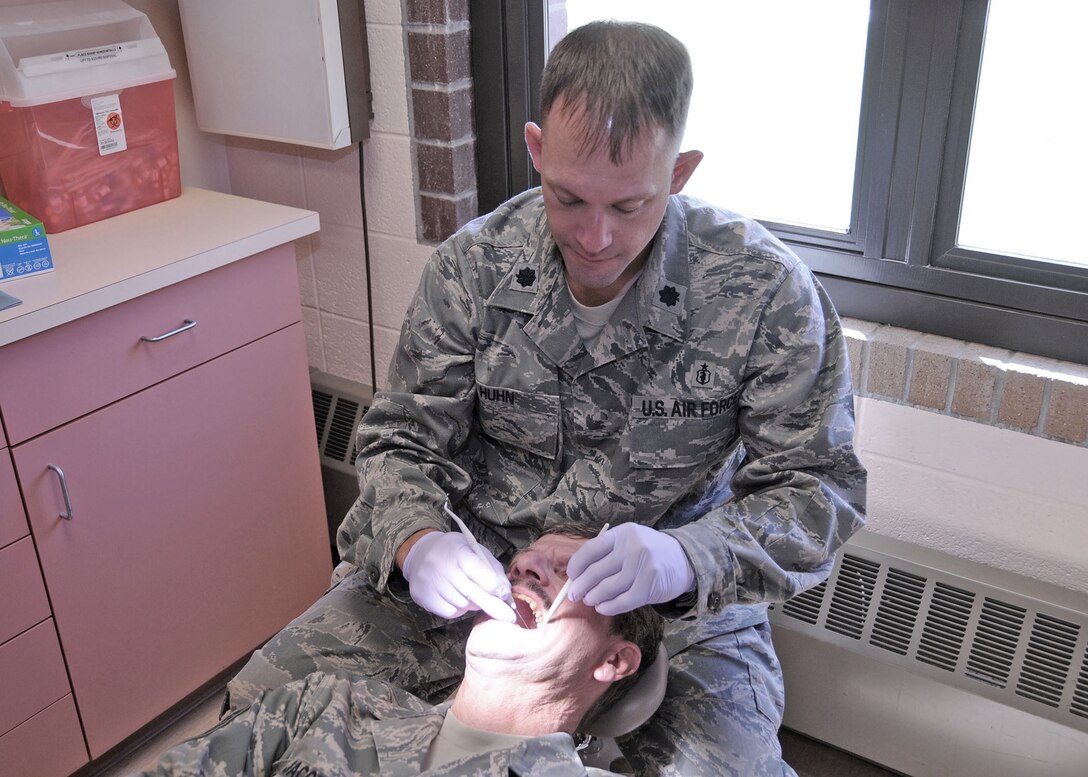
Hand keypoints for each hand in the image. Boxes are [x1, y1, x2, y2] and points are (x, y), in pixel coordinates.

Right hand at [402, 531, 515, 621]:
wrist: (420, 554)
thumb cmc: (455, 553)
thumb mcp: (475, 551)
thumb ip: (492, 569)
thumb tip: (505, 592)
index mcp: (457, 551)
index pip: (477, 570)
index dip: (493, 585)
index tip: (506, 596)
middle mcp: (442, 568)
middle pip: (472, 593)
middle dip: (493, 606)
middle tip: (509, 618)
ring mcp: (431, 584)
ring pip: (463, 605)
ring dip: (473, 604)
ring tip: (470, 592)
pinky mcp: (424, 598)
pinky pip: (450, 612)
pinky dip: (459, 609)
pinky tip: (457, 597)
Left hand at [565, 523, 694, 615]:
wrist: (684, 559)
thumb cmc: (649, 552)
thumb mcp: (629, 542)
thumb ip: (607, 554)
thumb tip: (577, 574)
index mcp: (622, 533)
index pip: (590, 550)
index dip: (576, 566)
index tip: (571, 576)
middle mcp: (631, 547)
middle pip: (596, 572)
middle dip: (580, 586)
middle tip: (574, 595)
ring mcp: (642, 566)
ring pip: (608, 588)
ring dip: (594, 598)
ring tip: (589, 600)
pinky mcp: (649, 585)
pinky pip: (623, 601)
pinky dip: (609, 607)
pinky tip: (602, 608)